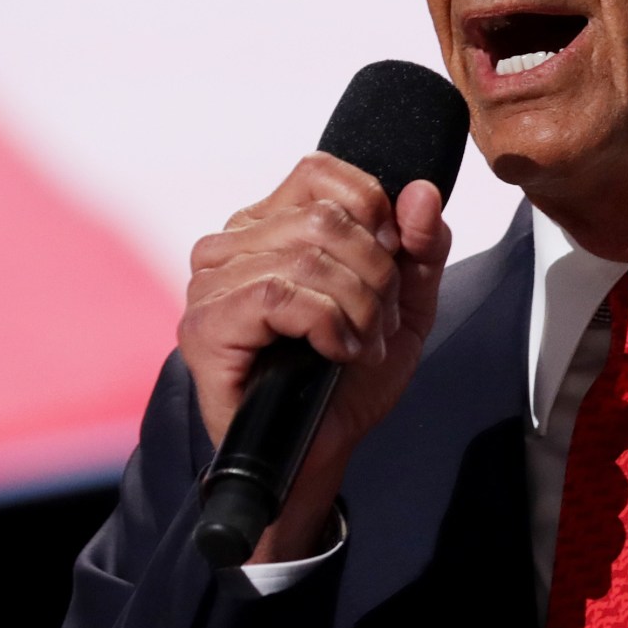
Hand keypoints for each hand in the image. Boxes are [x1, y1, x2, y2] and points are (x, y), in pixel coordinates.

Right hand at [180, 155, 450, 562]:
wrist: (317, 456)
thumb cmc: (346, 381)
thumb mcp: (402, 306)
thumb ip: (421, 247)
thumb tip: (422, 193)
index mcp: (270, 225)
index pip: (321, 172)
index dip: (372, 210)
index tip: (392, 263)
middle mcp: (231, 245)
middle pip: (326, 218)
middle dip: (376, 275)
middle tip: (377, 324)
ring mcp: (211, 283)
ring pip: (307, 255)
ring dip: (357, 307)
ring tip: (360, 346)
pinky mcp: (206, 325)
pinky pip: (279, 292)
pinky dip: (326, 323)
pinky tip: (335, 352)